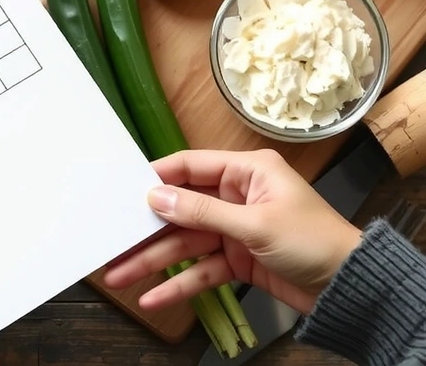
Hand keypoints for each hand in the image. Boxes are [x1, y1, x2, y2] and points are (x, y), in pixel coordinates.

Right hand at [103, 149, 362, 314]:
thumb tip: (156, 195)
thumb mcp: (256, 223)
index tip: (121, 190)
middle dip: (146, 229)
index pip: (189, 166)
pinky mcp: (237, 260)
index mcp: (245, 172)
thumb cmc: (315, 241)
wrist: (352, 287)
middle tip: (111, 238)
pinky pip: (200, 269)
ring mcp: (234, 230)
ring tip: (119, 275)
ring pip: (184, 243)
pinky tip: (154, 298)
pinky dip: (179, 283)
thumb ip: (202, 211)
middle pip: (180, 209)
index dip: (155, 177)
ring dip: (153, 261)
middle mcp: (236, 196)